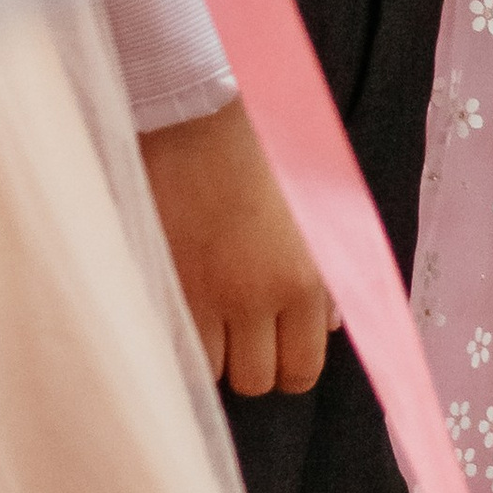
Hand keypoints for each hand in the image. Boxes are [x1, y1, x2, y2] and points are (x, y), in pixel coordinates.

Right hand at [139, 96, 330, 394]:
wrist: (193, 112)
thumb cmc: (259, 151)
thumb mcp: (314, 209)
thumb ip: (330, 273)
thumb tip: (331, 326)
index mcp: (302, 280)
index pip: (301, 370)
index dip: (289, 365)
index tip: (277, 347)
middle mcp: (255, 298)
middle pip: (255, 380)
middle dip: (251, 361)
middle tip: (242, 329)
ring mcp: (202, 295)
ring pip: (209, 370)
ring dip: (212, 350)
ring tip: (208, 313)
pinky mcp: (161, 282)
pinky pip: (170, 343)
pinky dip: (177, 336)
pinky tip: (181, 305)